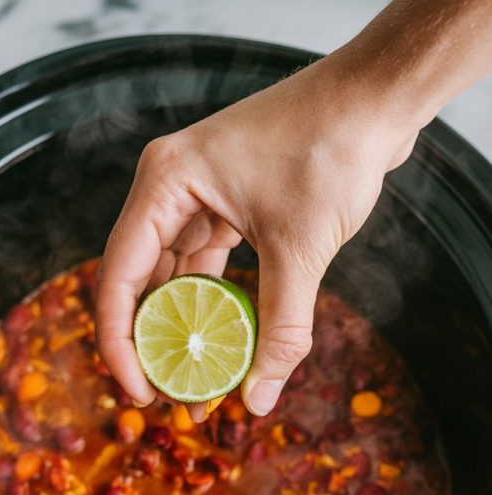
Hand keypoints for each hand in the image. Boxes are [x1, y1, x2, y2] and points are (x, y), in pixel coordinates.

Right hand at [96, 47, 418, 417]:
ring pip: (174, 270)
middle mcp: (169, 184)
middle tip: (170, 393)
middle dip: (152, 338)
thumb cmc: (332, 150)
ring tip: (197, 373)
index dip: (120, 342)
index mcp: (165, 183)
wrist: (377, 95)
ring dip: (185, 321)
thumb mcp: (301, 250)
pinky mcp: (228, 198)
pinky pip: (207, 258)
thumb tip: (260, 399)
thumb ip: (280, 328)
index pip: (118, 275)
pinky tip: (225, 335)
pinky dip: (214, 297)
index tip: (141, 392)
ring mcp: (198, 190)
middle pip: (140, 276)